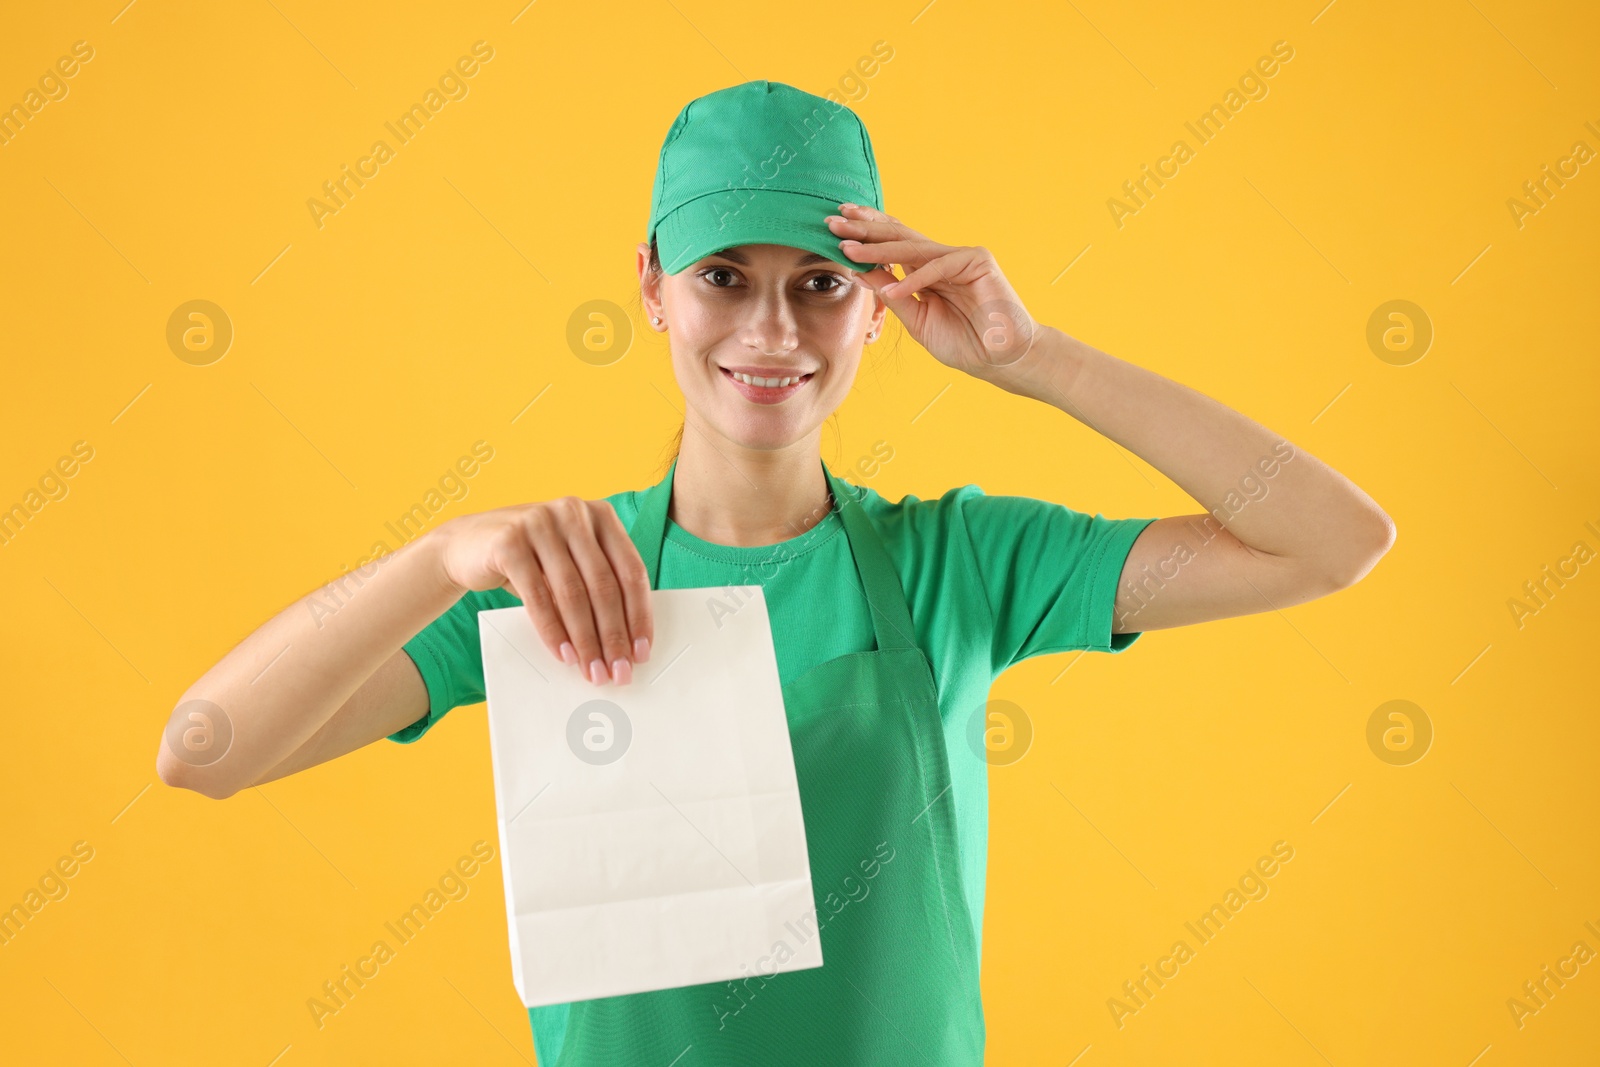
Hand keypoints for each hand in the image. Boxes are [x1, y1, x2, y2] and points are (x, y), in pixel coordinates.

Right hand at [435, 499, 651, 685]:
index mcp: (601, 515)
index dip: (640, 615)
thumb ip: (597, 585)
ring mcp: (540, 522)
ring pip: (573, 593)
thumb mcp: (569, 563)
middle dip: (613, 636)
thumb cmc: (530, 561)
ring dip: (586, 640)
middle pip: (604, 585)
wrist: (465, 545)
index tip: (642, 652)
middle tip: (618, 672)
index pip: (631, 570)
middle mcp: (574, 513)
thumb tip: (627, 643)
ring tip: (592, 670)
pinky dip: (553, 631)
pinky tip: (563, 655)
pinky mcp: (509, 542)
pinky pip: (537, 596)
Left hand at [826, 203, 1043, 387]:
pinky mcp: (978, 261)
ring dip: (877, 247)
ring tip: (847, 248)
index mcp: (927, 269)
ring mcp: (961, 256)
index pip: (891, 244)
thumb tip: (861, 273)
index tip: (833, 229)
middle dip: (863, 230)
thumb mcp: (917, 320)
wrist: (1001, 359)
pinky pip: (937, 267)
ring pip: (912, 246)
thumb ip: (893, 295)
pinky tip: (891, 288)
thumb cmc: (964, 343)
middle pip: (897, 236)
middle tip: (832, 222)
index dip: (864, 235)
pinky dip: (913, 279)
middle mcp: (942, 257)